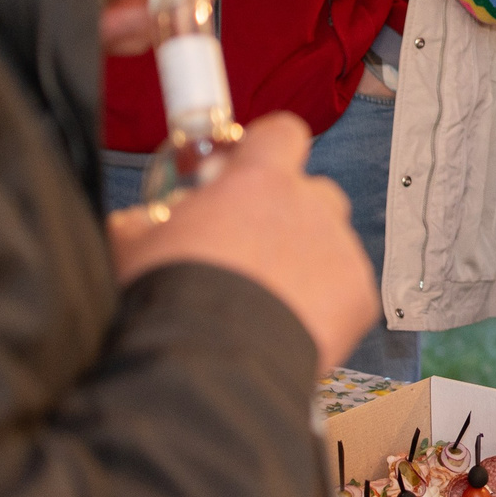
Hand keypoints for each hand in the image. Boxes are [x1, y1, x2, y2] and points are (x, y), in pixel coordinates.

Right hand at [107, 114, 377, 373]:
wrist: (214, 363)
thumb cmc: (172, 301)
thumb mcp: (136, 248)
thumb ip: (143, 223)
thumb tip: (138, 222)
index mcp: (260, 181)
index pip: (281, 133)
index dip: (264, 148)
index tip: (243, 169)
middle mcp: (311, 206)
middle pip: (311, 193)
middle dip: (285, 214)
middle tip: (250, 249)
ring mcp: (341, 250)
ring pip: (329, 244)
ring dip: (305, 262)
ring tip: (266, 301)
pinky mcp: (359, 296)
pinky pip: (346, 291)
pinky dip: (325, 305)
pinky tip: (289, 327)